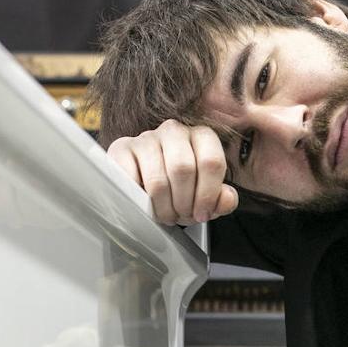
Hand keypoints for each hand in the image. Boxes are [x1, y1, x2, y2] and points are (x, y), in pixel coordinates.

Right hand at [106, 119, 238, 224]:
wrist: (147, 184)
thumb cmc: (181, 189)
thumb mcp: (206, 197)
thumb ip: (223, 199)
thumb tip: (226, 198)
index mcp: (201, 136)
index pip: (211, 161)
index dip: (208, 194)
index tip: (202, 213)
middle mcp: (174, 130)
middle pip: (183, 169)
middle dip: (183, 202)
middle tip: (181, 216)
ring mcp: (146, 138)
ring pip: (157, 179)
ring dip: (162, 207)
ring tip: (165, 215)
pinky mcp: (121, 149)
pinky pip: (130, 179)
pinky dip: (139, 200)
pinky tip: (144, 204)